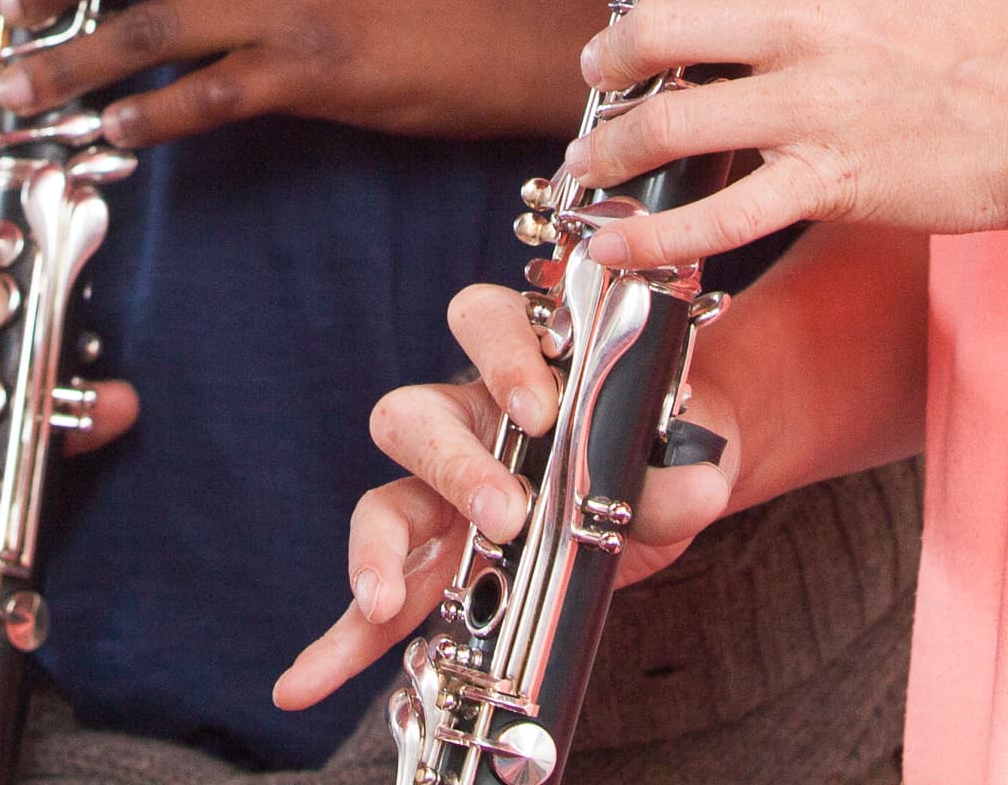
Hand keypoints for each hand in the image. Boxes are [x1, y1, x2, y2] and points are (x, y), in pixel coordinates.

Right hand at [271, 282, 743, 712]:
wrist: (659, 491)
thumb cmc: (657, 449)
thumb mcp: (678, 455)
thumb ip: (682, 472)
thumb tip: (701, 485)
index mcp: (521, 372)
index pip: (485, 322)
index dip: (504, 356)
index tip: (540, 408)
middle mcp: (465, 423)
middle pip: (414, 414)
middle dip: (452, 465)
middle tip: (504, 515)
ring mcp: (438, 497)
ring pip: (381, 500)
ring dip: (375, 552)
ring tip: (381, 603)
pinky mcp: (431, 566)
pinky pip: (372, 601)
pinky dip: (338, 642)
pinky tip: (306, 684)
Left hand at [562, 0, 1007, 267]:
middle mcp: (808, 21)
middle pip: (661, 24)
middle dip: (611, 52)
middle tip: (600, 66)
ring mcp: (813, 105)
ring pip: (667, 122)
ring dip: (611, 146)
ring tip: (592, 159)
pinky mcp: (830, 182)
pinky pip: (717, 218)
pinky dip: (654, 237)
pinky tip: (619, 244)